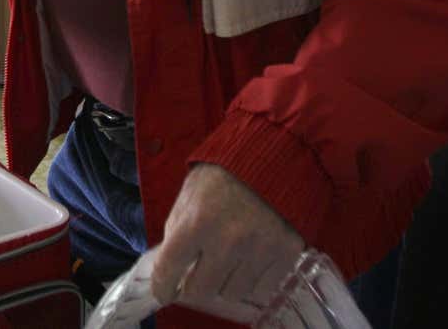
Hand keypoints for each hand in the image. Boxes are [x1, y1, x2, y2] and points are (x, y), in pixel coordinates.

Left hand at [149, 164, 304, 322]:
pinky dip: (253, 280)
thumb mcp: (189, 194)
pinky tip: (250, 261)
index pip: (169, 271)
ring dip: (227, 282)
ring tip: (228, 261)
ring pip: (233, 293)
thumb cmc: (225, 173)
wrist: (275, 154)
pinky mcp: (285, 253)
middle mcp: (227, 241)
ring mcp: (258, 249)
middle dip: (195, 285)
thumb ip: (177, 229)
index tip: (164, 292)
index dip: (162, 287)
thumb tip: (172, 265)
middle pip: (202, 291)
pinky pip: (262, 289)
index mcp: (196, 222)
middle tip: (197, 276)